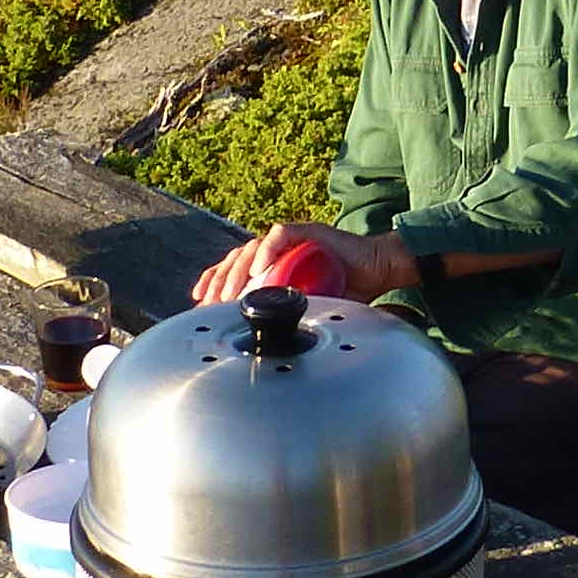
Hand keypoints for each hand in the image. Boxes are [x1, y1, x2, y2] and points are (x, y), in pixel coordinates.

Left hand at [190, 222, 413, 304]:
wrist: (379, 271)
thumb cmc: (350, 291)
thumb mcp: (311, 311)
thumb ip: (289, 319)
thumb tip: (265, 344)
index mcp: (276, 262)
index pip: (235, 266)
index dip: (214, 279)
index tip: (198, 298)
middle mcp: (280, 247)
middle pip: (238, 257)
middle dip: (219, 280)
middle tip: (208, 303)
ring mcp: (293, 239)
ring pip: (253, 247)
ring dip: (238, 270)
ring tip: (229, 293)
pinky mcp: (311, 232)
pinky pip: (281, 236)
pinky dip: (267, 250)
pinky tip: (258, 269)